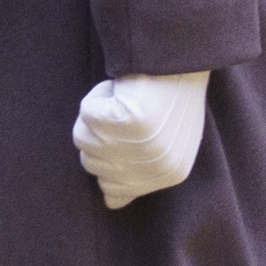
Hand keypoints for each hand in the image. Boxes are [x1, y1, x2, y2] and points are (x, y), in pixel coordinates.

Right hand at [73, 71, 209, 209]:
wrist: (181, 61)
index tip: (120, 138)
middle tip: (126, 115)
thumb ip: (139, 175)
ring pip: (84, 139)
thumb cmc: (171, 98)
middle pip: (92, 165)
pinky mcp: (122, 121)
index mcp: (170, 174)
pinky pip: (86, 114)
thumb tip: (110, 204)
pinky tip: (121, 91)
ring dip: (98, 116)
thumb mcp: (165, 143)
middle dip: (101, 136)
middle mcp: (154, 167)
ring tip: (126, 101)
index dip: (108, 159)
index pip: (112, 190)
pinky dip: (97, 98)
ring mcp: (137, 145)